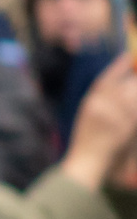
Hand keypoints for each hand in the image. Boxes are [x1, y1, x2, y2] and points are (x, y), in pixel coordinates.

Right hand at [62, 56, 136, 191]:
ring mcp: (116, 115)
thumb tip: (120, 86)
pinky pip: (136, 109)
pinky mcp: (127, 125)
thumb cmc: (86, 141)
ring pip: (135, 95)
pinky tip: (134, 107)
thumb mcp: (88, 115)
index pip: (107, 78)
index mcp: (91, 102)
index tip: (128, 57)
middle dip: (134, 81)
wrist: (87, 162)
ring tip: (132, 100)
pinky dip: (136, 105)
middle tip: (135, 79)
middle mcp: (103, 105)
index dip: (119, 66)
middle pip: (128, 84)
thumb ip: (101, 100)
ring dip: (135, 94)